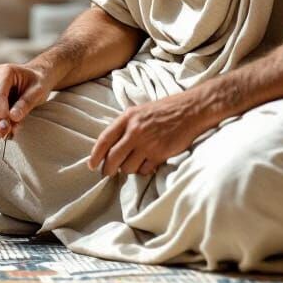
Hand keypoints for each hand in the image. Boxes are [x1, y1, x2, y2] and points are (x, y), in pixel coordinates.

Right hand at [0, 62, 49, 139]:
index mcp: (4, 71)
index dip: (1, 112)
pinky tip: (7, 131)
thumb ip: (26, 103)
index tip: (7, 127)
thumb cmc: (39, 82)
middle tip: (8, 135)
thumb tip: (12, 118)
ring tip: (9, 134)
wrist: (38, 77)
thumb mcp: (38, 91)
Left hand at [88, 90, 218, 177]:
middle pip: (113, 158)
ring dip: (129, 169)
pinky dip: (144, 170)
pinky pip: (144, 170)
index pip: (104, 139)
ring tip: (134, 163)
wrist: (190, 110)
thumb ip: (125, 126)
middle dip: (108, 169)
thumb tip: (110, 145)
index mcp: (127, 118)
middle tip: (108, 172)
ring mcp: (147, 143)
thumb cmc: (165, 110)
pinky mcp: (159, 154)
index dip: (95, 155)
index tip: (92, 165)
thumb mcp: (140, 111)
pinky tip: (148, 163)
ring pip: (128, 167)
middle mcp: (134, 131)